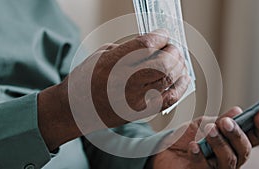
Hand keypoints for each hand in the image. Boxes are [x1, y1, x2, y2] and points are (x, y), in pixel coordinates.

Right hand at [38, 29, 189, 149]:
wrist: (76, 110)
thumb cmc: (86, 80)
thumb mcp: (101, 55)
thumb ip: (128, 49)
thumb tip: (154, 45)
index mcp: (112, 64)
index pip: (146, 45)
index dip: (160, 36)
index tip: (163, 34)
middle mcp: (125, 82)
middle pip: (163, 63)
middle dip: (173, 51)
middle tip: (172, 48)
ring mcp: (135, 100)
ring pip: (168, 79)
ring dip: (178, 66)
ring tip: (177, 60)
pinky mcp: (141, 112)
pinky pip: (169, 99)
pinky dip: (180, 86)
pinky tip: (182, 76)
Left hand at [150, 107, 258, 168]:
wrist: (163, 149)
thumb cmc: (185, 137)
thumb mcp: (202, 124)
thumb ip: (220, 121)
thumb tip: (238, 111)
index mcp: (233, 143)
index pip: (255, 138)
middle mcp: (229, 157)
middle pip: (244, 150)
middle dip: (236, 134)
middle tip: (224, 122)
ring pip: (229, 160)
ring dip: (219, 142)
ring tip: (208, 130)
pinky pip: (206, 167)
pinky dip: (200, 154)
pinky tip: (193, 146)